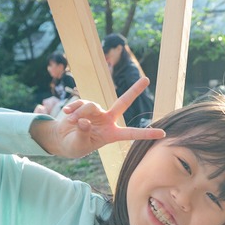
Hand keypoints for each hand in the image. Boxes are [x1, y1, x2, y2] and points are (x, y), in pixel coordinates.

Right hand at [32, 76, 162, 158]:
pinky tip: (65, 113)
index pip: (132, 133)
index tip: (163, 133)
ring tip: (71, 121)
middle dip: (134, 90)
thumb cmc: (74, 145)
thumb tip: (84, 120)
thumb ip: (82, 133)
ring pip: (91, 106)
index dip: (146, 133)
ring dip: (79, 113)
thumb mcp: (79, 144)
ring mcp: (97, 112)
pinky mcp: (84, 105)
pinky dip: (72, 108)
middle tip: (146, 78)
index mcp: (111, 134)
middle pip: (123, 102)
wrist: (61, 139)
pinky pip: (79, 103)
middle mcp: (107, 120)